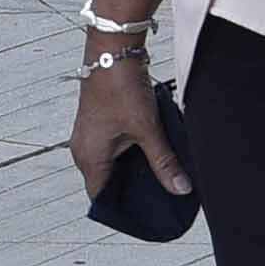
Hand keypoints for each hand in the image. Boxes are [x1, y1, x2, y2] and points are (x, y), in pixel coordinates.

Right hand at [69, 48, 184, 207]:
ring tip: (159, 175)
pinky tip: (151, 152)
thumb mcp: (148, 128)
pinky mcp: (98, 125)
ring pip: (111, 166)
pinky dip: (130, 154)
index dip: (124, 210)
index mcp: (89, 158)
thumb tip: (181, 189)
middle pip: (107, 184)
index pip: (102, 199)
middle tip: (160, 198)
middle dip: (133, 191)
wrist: (112, 49)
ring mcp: (89, 137)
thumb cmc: (121, 86)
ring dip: (132, 171)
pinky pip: (112, 150)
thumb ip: (164, 162)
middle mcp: (83, 151)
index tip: (148, 216)